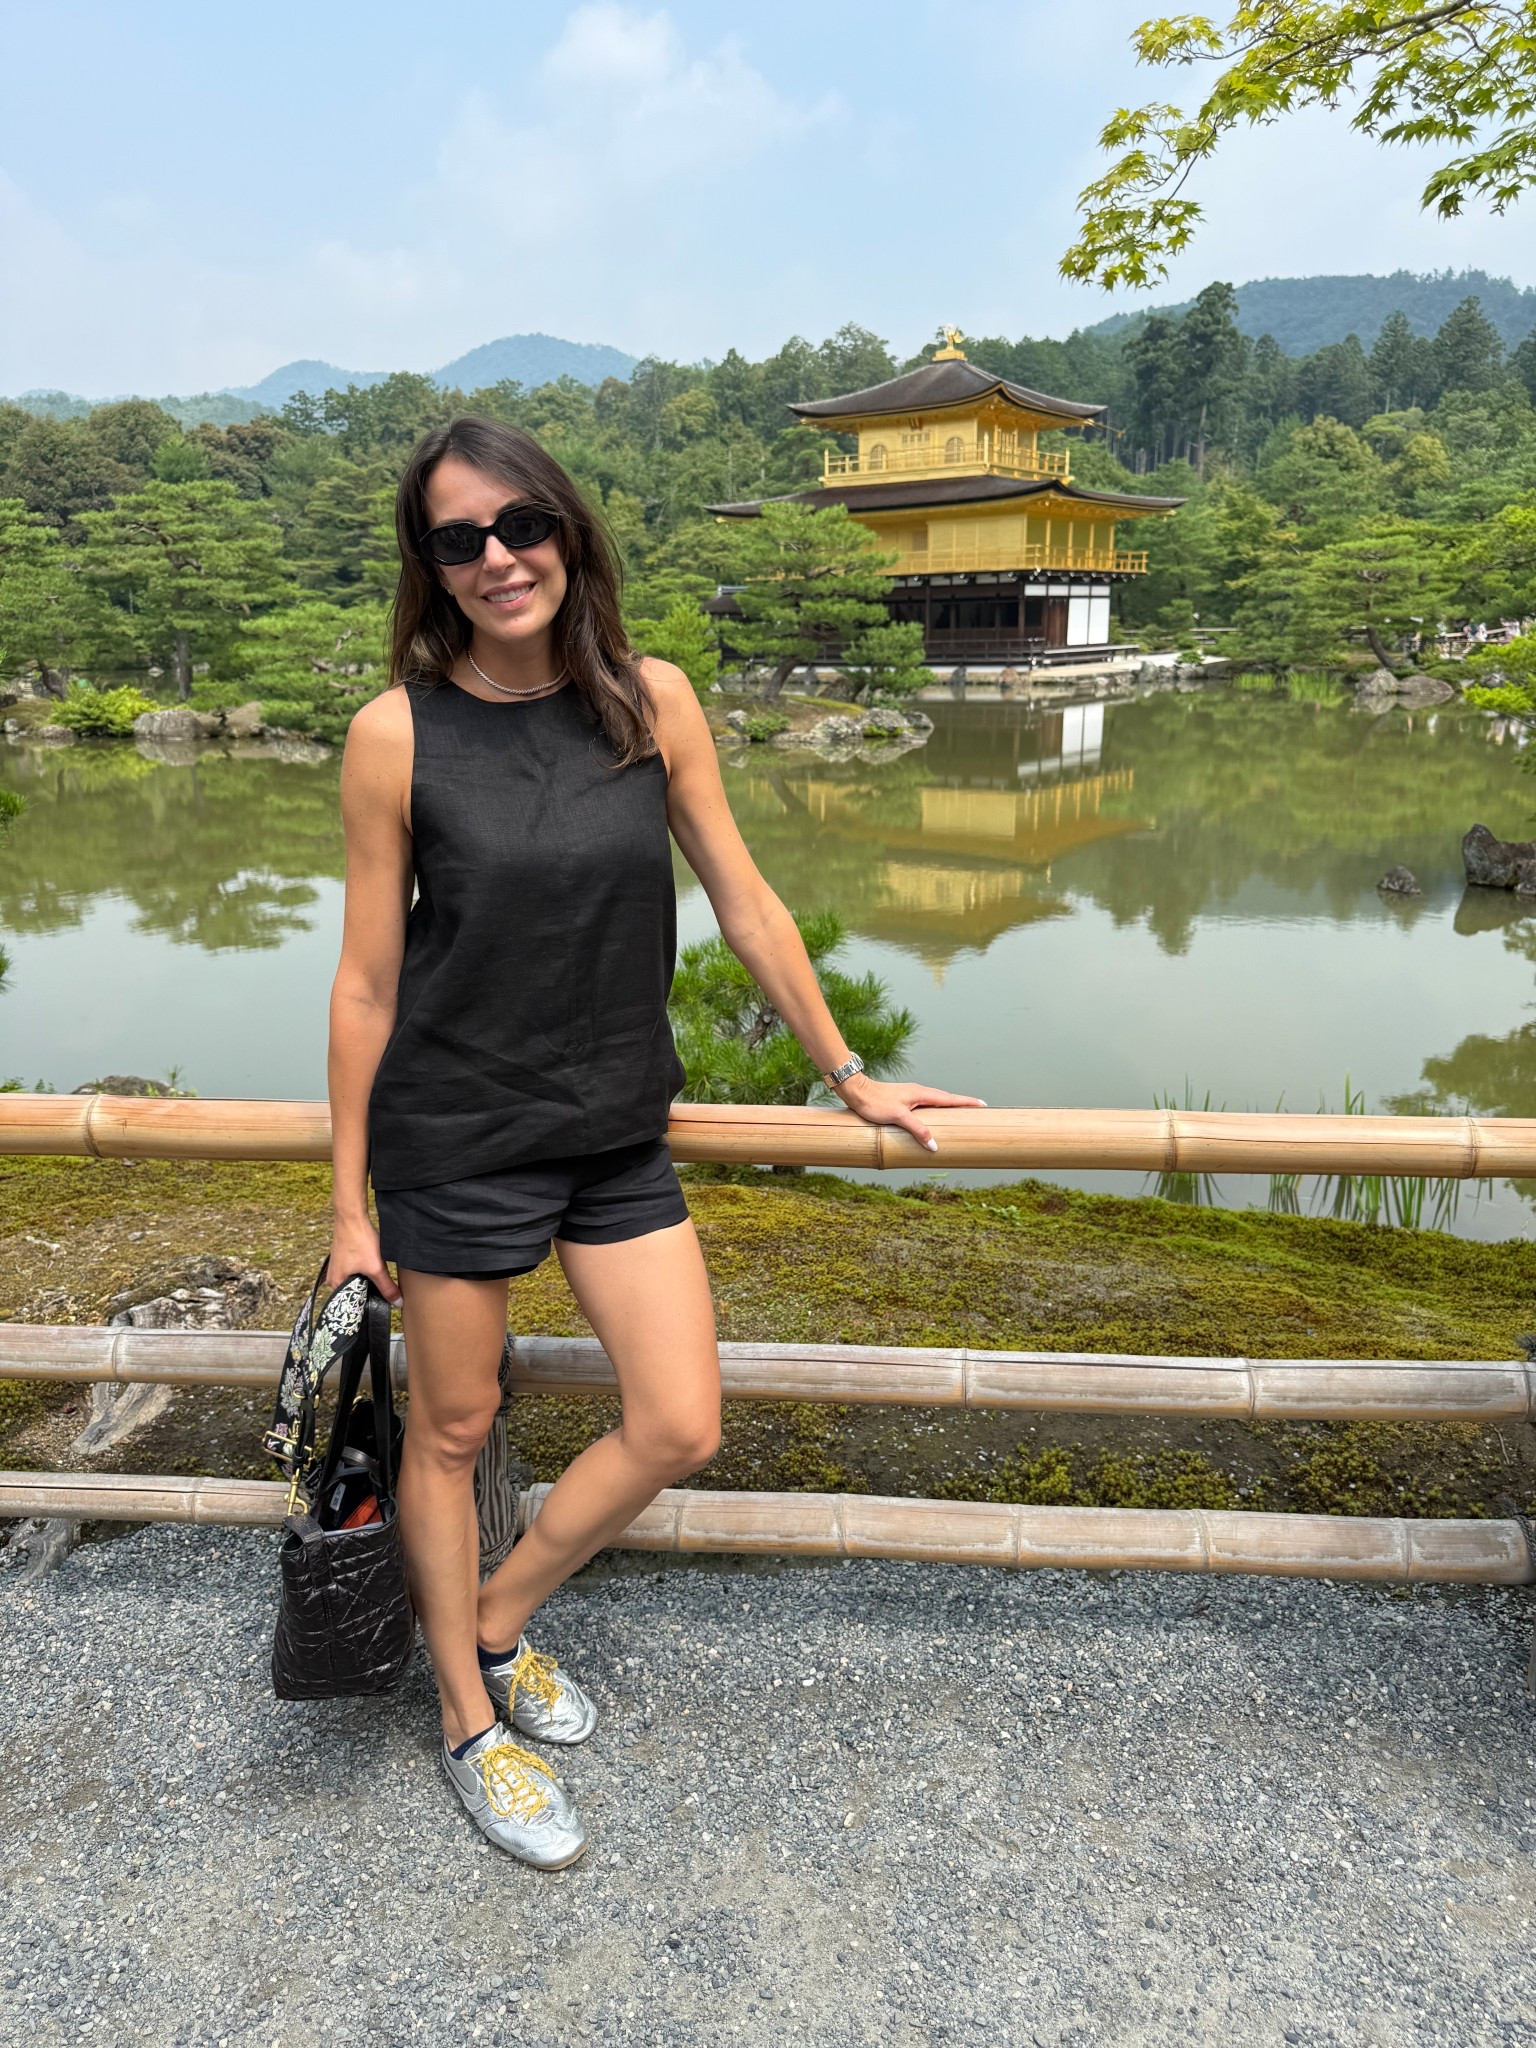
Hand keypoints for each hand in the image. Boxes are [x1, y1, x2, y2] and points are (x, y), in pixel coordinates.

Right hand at [327, 1218, 402, 1303]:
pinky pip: (355, 1272)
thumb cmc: (360, 1241)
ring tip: (377, 1278)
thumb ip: (387, 1287)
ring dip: (367, 1281)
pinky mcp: (343, 1259)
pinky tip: (372, 1268)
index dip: (368, 1304)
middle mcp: (333, 1278)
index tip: (380, 1304)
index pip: (353, 1304)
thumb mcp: (376, 1268)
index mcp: (336, 1285)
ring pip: (356, 1281)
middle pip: (355, 1292)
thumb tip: (398, 1303)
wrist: (353, 1218)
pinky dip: (364, 1272)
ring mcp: (337, 1268)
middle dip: (369, 1292)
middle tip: (383, 1293)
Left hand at [834, 1075, 987, 1153]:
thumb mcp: (898, 1117)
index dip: (967, 1102)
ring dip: (949, 1107)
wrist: (856, 1091)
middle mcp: (919, 1092)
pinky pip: (926, 1105)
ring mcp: (911, 1096)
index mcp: (922, 1094)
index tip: (982, 1104)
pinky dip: (936, 1110)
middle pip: (946, 1099)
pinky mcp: (904, 1100)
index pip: (950, 1099)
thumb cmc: (875, 1102)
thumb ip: (917, 1130)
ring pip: (936, 1102)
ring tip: (960, 1115)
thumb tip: (934, 1145)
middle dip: (962, 1104)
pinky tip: (933, 1117)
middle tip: (976, 1110)